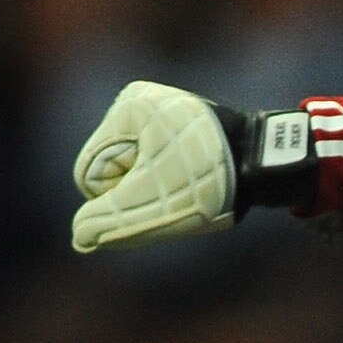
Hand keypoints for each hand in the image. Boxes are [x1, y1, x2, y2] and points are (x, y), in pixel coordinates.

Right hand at [69, 83, 314, 251]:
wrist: (263, 163)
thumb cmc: (209, 179)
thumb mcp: (150, 205)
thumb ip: (106, 222)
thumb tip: (79, 239)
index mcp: (127, 110)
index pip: (89, 175)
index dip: (118, 197)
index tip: (156, 191)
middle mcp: (138, 104)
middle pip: (108, 173)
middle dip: (136, 192)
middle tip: (175, 190)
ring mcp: (157, 115)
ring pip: (130, 174)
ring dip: (152, 191)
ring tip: (187, 184)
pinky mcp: (174, 130)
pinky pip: (151, 167)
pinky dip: (166, 183)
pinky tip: (190, 181)